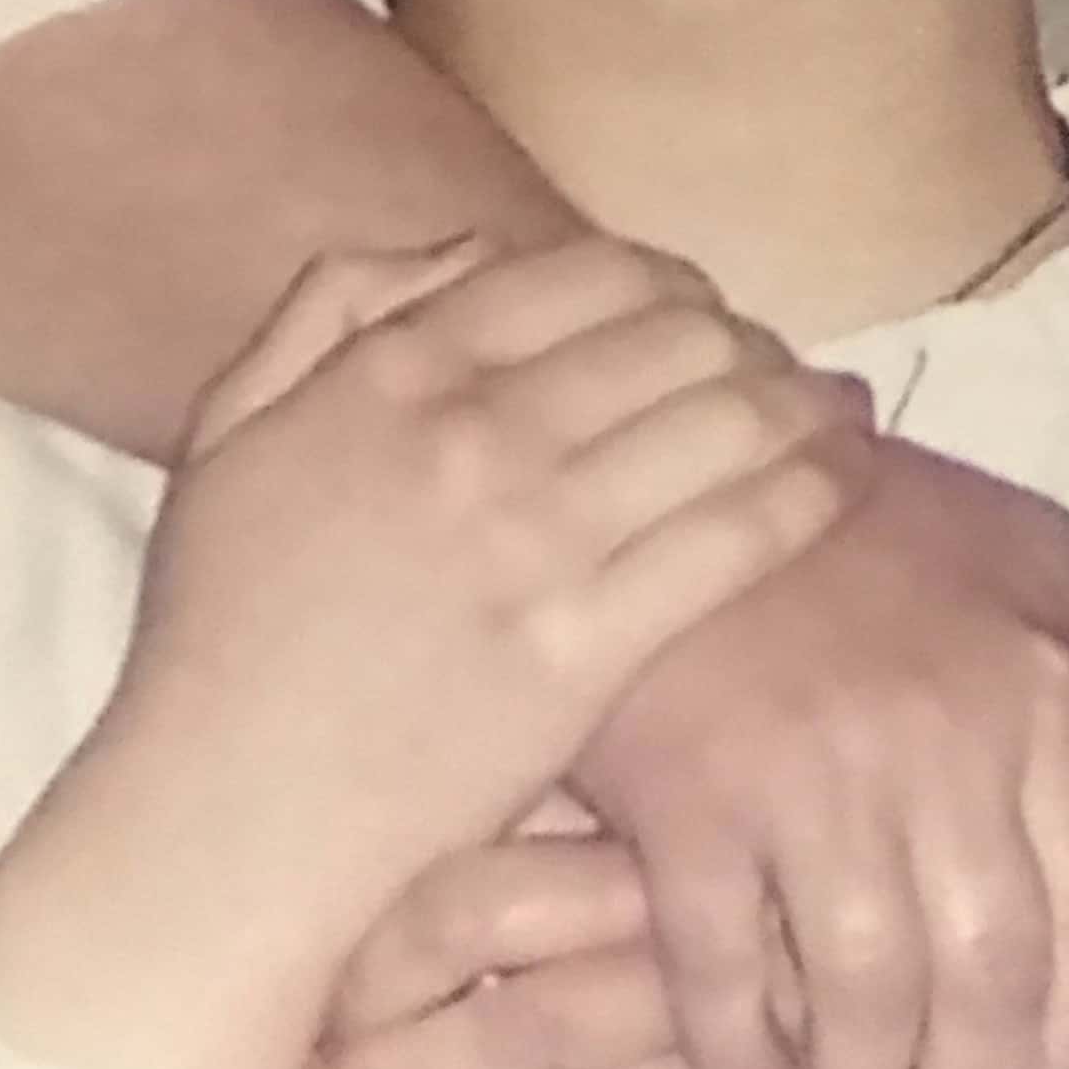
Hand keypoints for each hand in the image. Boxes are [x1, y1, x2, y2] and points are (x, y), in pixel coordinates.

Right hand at [0, 233, 859, 1068]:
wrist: (225, 824)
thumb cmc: (220, 637)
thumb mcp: (231, 432)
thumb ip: (331, 307)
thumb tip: (466, 244)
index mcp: (396, 368)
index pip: (588, 270)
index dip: (670, 278)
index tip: (703, 307)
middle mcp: (477, 431)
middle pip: (677, 335)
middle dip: (749, 338)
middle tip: (782, 365)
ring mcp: (535, 538)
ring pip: (723, 418)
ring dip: (804, 399)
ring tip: (842, 406)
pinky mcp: (584, 647)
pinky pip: (733, 536)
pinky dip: (811, 489)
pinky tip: (848, 474)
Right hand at [570, 435, 1068, 1068]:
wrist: (698, 454)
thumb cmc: (877, 520)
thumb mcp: (1032, 550)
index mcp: (1039, 690)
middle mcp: (945, 743)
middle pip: (991, 980)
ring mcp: (814, 774)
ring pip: (865, 1003)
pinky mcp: (692, 800)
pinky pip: (724, 981)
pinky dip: (739, 1061)